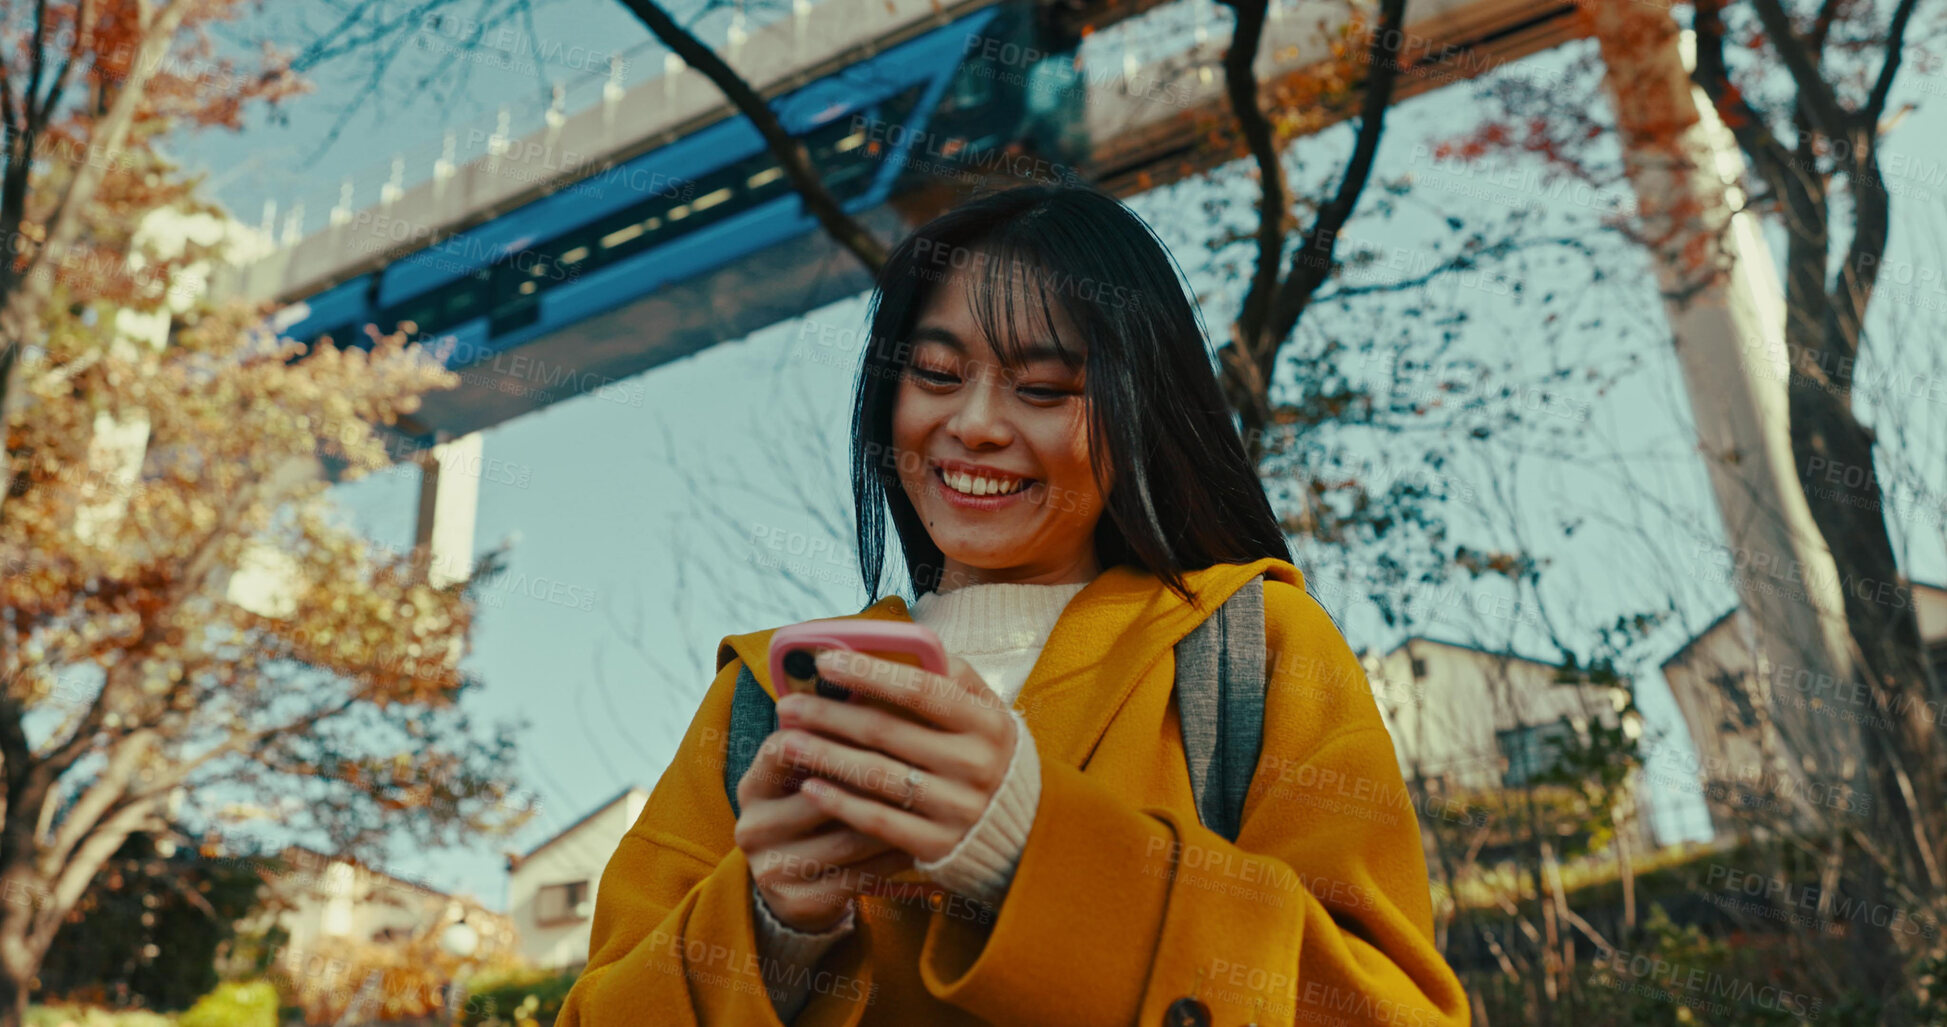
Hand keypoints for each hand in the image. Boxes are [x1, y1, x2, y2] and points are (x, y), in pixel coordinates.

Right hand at [735, 720, 913, 932]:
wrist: (801, 889)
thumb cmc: (817, 812)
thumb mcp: (810, 775)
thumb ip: (831, 736)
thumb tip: (883, 680)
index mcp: (752, 785)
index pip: (783, 746)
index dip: (829, 729)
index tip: (881, 715)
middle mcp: (753, 826)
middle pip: (820, 794)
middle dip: (872, 776)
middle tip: (924, 756)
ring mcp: (772, 869)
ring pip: (847, 837)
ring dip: (893, 818)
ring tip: (932, 799)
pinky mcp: (800, 903)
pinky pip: (859, 875)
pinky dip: (893, 856)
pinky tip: (922, 840)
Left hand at [772, 648, 1018, 864]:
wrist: (1028, 836)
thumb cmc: (992, 760)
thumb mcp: (989, 717)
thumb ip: (952, 682)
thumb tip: (903, 641)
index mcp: (987, 722)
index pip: (920, 689)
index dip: (869, 672)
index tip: (825, 660)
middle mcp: (975, 765)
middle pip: (887, 732)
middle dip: (830, 715)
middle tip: (788, 705)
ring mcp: (957, 808)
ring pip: (876, 776)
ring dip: (824, 756)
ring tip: (787, 741)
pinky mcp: (939, 846)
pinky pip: (878, 821)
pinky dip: (840, 802)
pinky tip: (809, 786)